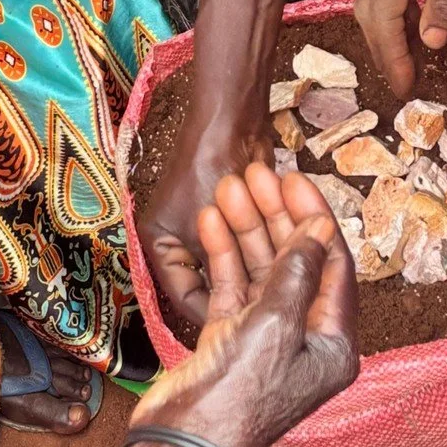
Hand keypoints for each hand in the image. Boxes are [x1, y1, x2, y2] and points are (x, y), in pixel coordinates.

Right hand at [133, 164, 358, 446]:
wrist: (183, 445)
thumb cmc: (238, 396)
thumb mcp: (276, 325)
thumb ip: (297, 272)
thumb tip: (319, 229)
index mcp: (332, 344)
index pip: (333, 265)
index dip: (313, 218)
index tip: (293, 179)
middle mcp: (304, 339)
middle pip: (296, 262)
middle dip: (277, 216)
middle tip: (257, 173)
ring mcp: (265, 339)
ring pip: (261, 270)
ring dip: (246, 229)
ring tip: (228, 187)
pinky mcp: (229, 339)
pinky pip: (232, 287)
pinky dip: (223, 255)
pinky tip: (211, 220)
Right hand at [139, 104, 273, 326]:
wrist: (228, 118)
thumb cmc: (209, 172)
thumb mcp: (212, 232)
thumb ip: (227, 275)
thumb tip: (252, 314)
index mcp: (159, 247)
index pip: (189, 300)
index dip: (219, 316)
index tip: (253, 327)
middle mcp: (178, 242)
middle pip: (216, 281)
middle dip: (247, 287)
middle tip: (276, 305)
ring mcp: (205, 229)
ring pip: (240, 262)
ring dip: (262, 261)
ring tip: (285, 273)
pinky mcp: (232, 215)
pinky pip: (252, 243)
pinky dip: (268, 246)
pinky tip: (286, 256)